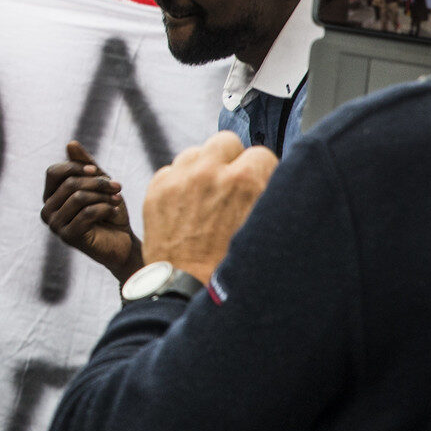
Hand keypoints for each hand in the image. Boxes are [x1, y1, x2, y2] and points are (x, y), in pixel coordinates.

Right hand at [41, 141, 143, 282]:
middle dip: (97, 182)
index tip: (97, 170)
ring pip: (79, 197)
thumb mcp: (99, 184)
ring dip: (103, 196)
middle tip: (117, 186)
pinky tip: (114, 211)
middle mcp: (47, 211)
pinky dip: (105, 209)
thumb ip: (85, 165)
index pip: (53, 172)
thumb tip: (71, 143)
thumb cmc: (109, 212)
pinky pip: (87, 214)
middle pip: (69, 184)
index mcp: (50, 196)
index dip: (75, 167)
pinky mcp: (68, 237)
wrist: (122, 242)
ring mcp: (55, 225)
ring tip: (118, 199)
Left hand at [140, 132, 277, 283]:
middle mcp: (210, 172)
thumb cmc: (230, 265)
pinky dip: (180, 182)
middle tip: (232, 184)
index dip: (261, 172)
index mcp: (245, 181)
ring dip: (204, 168)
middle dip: (232, 160)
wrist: (187, 288)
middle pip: (226, 142)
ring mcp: (179, 178)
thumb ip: (268, 197)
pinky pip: (172, 170)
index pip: (261, 154)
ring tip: (207, 195)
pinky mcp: (157, 188)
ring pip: (196, 153)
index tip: (258, 184)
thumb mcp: (264, 228)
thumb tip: (273, 181)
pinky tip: (187, 205)